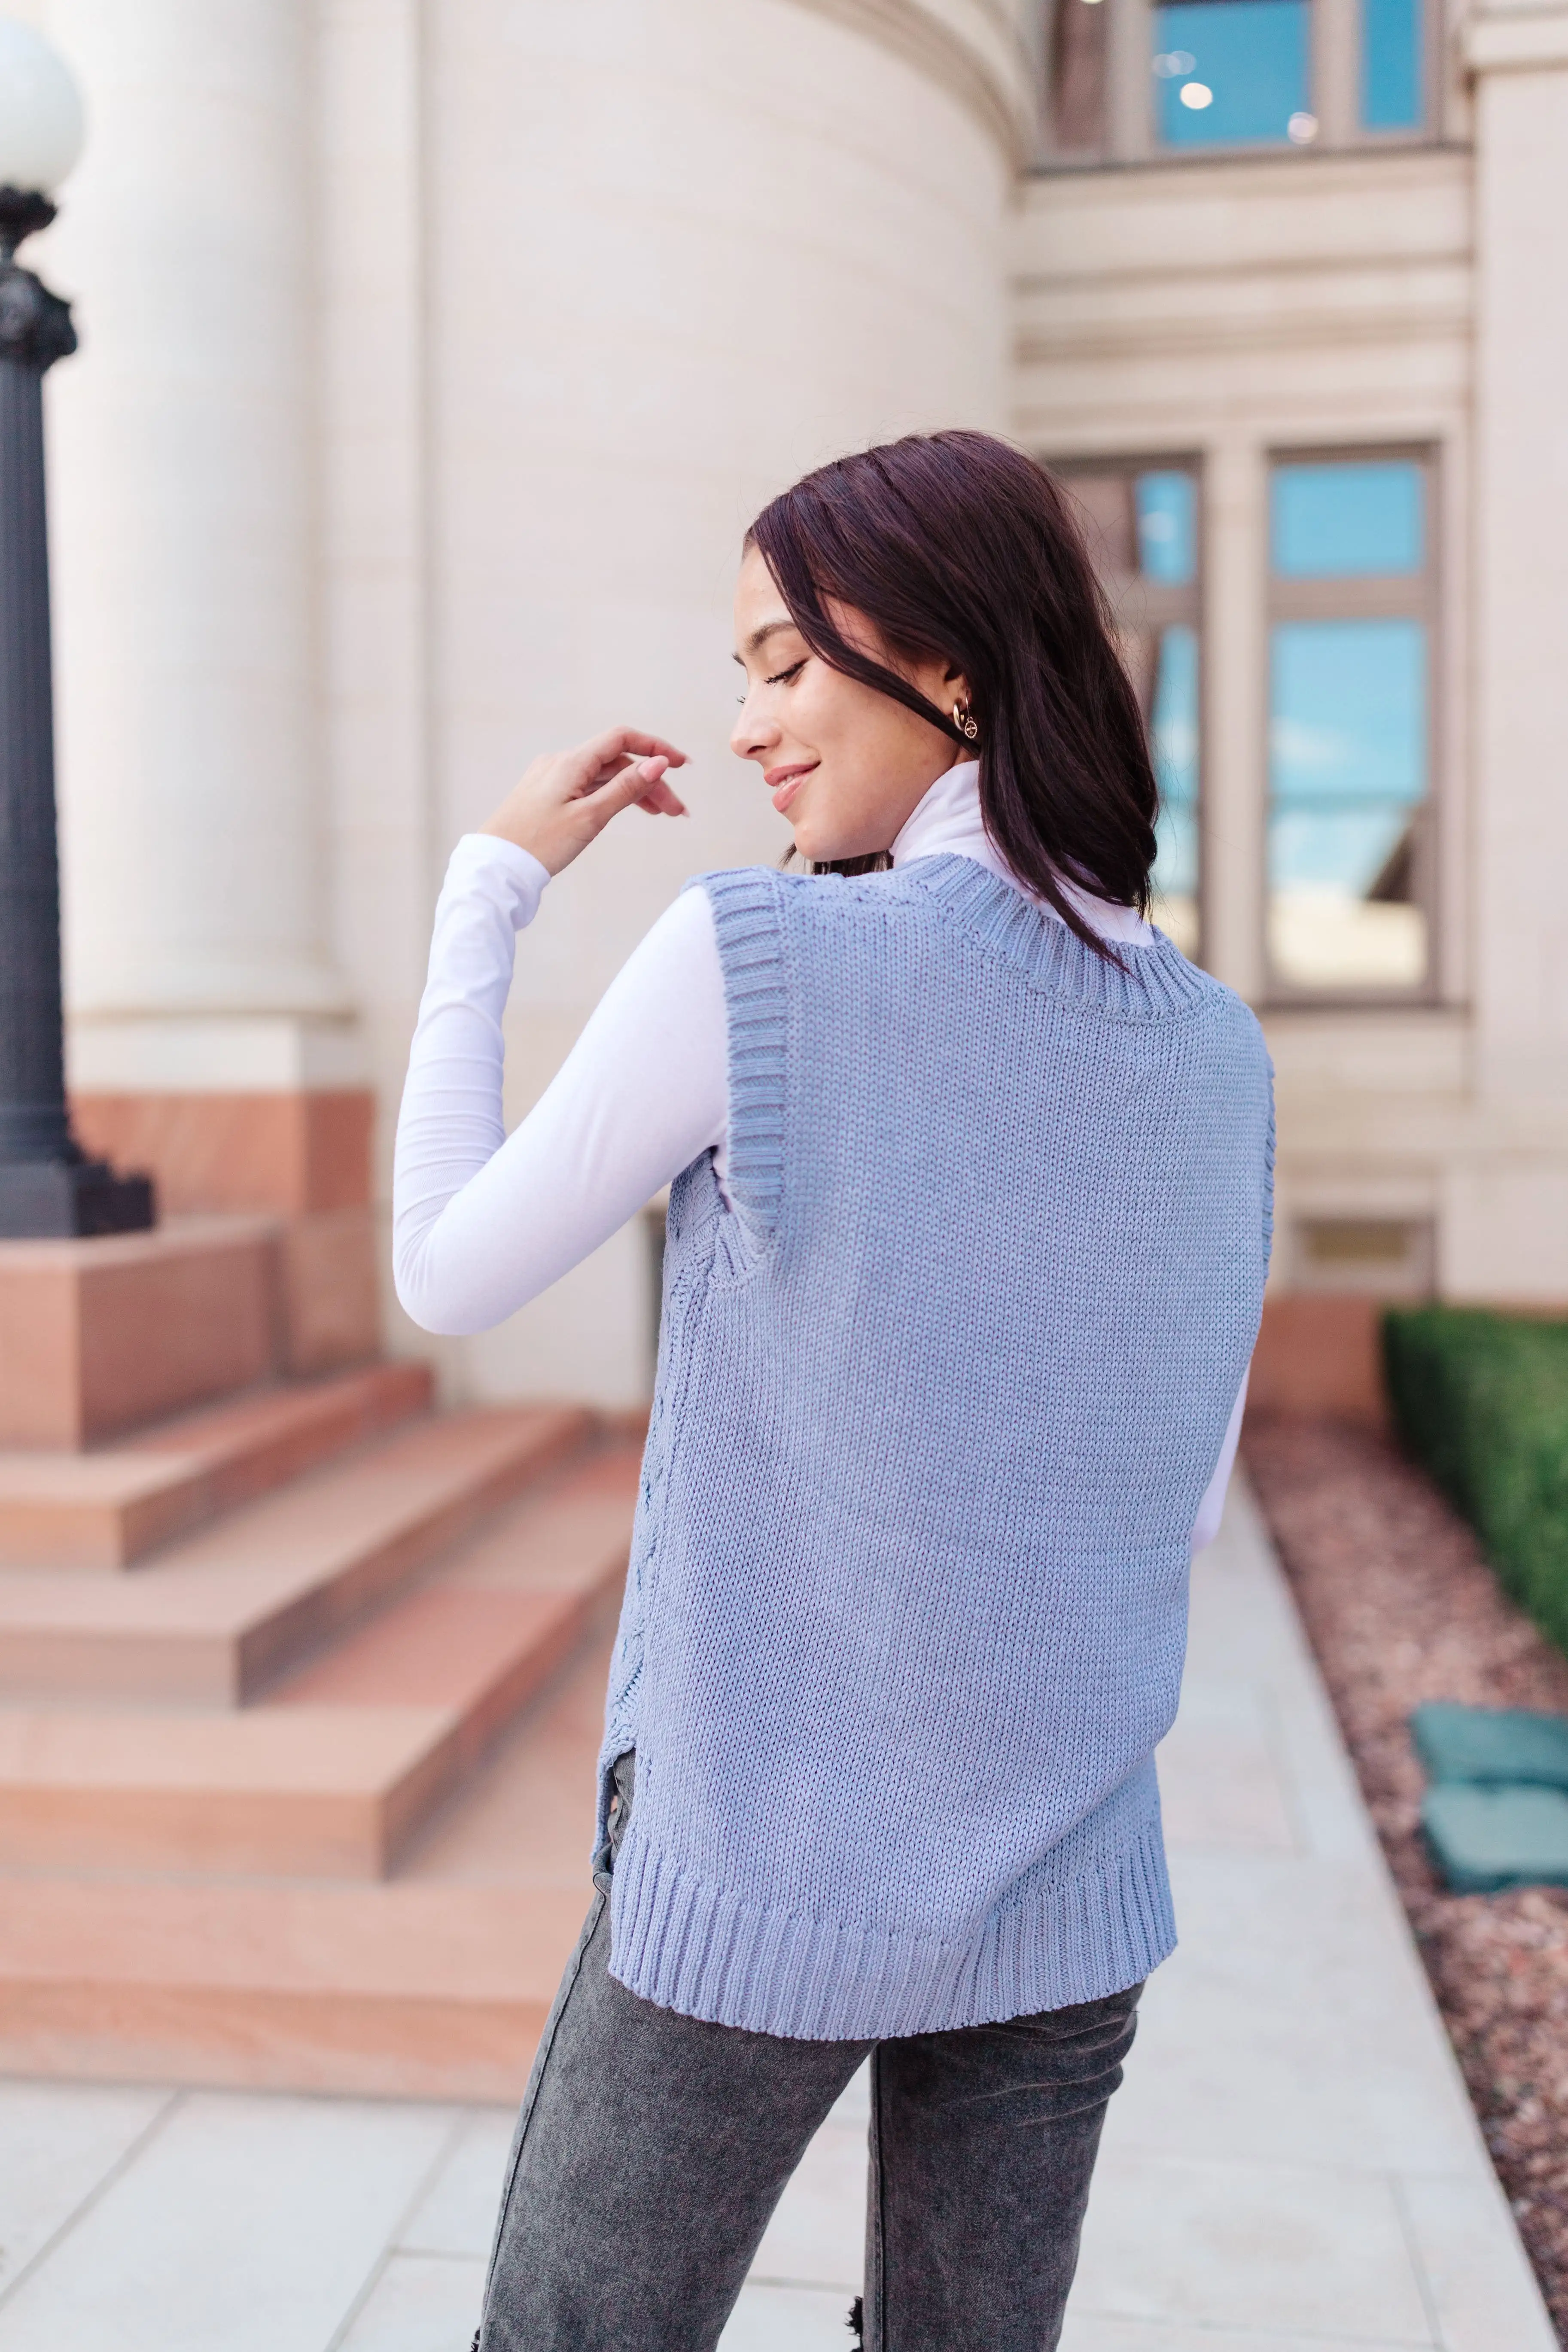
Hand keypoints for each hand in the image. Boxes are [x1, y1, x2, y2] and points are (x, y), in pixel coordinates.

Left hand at [477, 727, 688, 875]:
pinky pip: (587, 787)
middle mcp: (560, 763)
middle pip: (616, 762)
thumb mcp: (590, 818)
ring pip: (603, 777)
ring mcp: (552, 778)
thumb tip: (657, 763)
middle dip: (651, 782)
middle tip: (676, 811)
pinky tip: (625, 809)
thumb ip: (625, 789)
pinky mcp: (546, 795)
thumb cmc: (538, 845)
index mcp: (571, 762)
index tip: (681, 763)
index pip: (621, 739)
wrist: (496, 867)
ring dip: (633, 791)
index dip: (655, 747)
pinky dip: (610, 796)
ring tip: (660, 814)